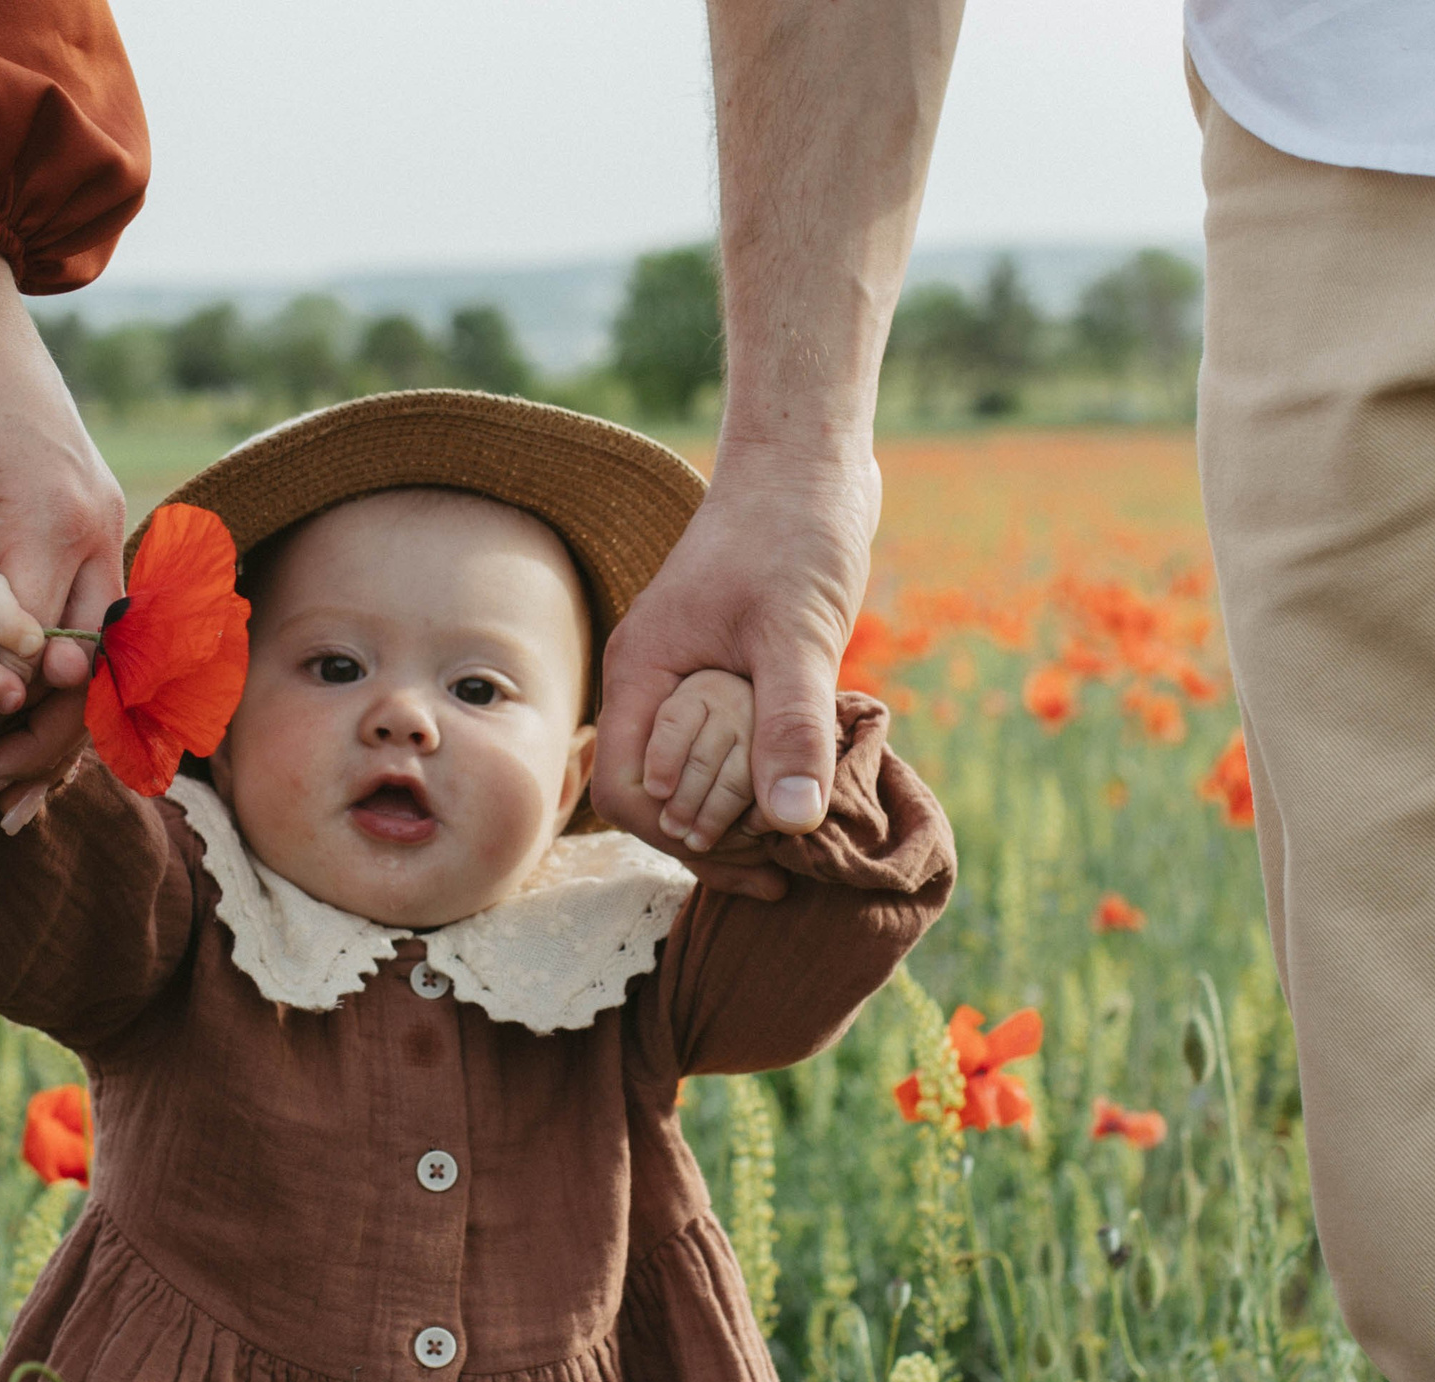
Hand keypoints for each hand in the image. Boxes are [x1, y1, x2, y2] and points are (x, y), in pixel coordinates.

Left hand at [0, 206, 122, 807]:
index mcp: (57, 516)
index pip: (33, 652)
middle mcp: (104, 524)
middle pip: (88, 671)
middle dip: (31, 741)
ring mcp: (108, 520)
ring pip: (100, 653)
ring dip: (50, 718)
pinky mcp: (92, 515)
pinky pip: (91, 615)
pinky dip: (58, 671)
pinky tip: (18, 714)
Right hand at [592, 445, 879, 895]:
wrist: (808, 459)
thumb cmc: (795, 531)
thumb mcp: (798, 633)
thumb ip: (791, 726)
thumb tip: (790, 826)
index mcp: (642, 673)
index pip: (626, 793)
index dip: (680, 841)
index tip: (756, 863)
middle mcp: (651, 682)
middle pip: (656, 796)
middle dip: (712, 841)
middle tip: (785, 870)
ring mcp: (684, 676)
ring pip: (691, 775)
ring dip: (737, 815)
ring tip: (798, 846)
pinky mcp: (722, 669)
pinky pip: (723, 746)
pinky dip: (757, 779)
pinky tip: (805, 792)